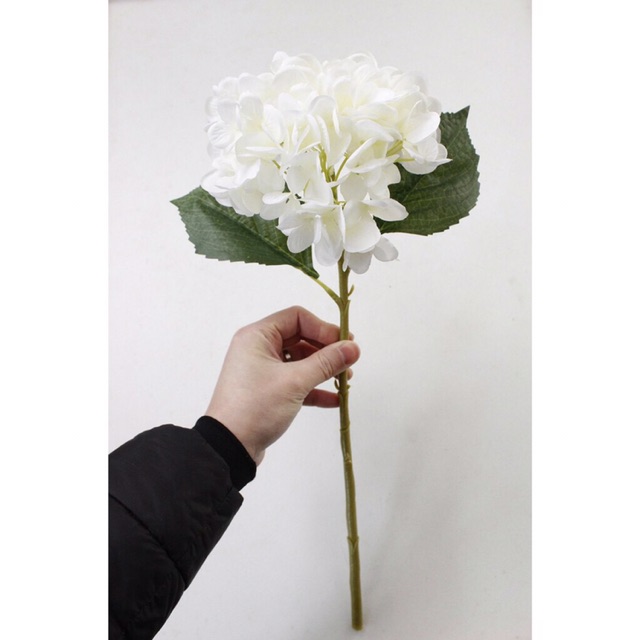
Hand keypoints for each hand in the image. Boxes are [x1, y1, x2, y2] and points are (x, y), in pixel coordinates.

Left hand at [206, 306, 359, 464]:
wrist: (228, 448)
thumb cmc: (256, 407)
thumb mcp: (295, 382)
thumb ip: (326, 363)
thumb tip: (353, 348)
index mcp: (257, 337)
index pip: (297, 318)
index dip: (323, 328)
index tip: (345, 343)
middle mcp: (258, 349)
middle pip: (300, 338)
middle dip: (327, 350)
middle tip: (349, 361)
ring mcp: (262, 371)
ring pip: (300, 361)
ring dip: (324, 369)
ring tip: (346, 381)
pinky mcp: (267, 392)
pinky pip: (296, 382)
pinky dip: (314, 388)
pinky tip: (335, 399)